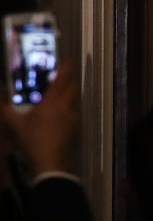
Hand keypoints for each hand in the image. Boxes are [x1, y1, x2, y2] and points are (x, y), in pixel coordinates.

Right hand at [1, 59, 79, 176]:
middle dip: (69, 81)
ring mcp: (73, 117)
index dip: (67, 68)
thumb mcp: (15, 124)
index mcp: (52, 101)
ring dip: (68, 97)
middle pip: (73, 87)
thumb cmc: (32, 139)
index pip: (62, 79)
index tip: (69, 60)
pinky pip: (73, 114)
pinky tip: (58, 118)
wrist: (50, 160)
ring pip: (74, 101)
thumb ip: (5, 109)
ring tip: (57, 99)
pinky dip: (68, 111)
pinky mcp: (76, 127)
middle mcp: (66, 106)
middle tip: (60, 80)